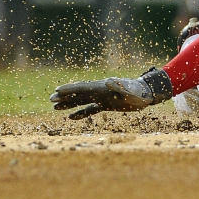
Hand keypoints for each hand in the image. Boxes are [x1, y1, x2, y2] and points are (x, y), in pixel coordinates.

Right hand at [50, 68, 172, 119]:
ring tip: (55, 107)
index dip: (70, 89)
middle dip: (65, 96)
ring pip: (82, 100)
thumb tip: (107, 81)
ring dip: (69, 104)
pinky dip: (81, 112)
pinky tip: (71, 117)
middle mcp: (101, 91)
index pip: (83, 87)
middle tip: (50, 98)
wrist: (147, 95)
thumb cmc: (139, 94)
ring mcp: (103, 98)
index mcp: (103, 87)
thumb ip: (119, 88)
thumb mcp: (130, 91)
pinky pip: (91, 109)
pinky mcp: (107, 105)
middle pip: (79, 93)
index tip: (57, 90)